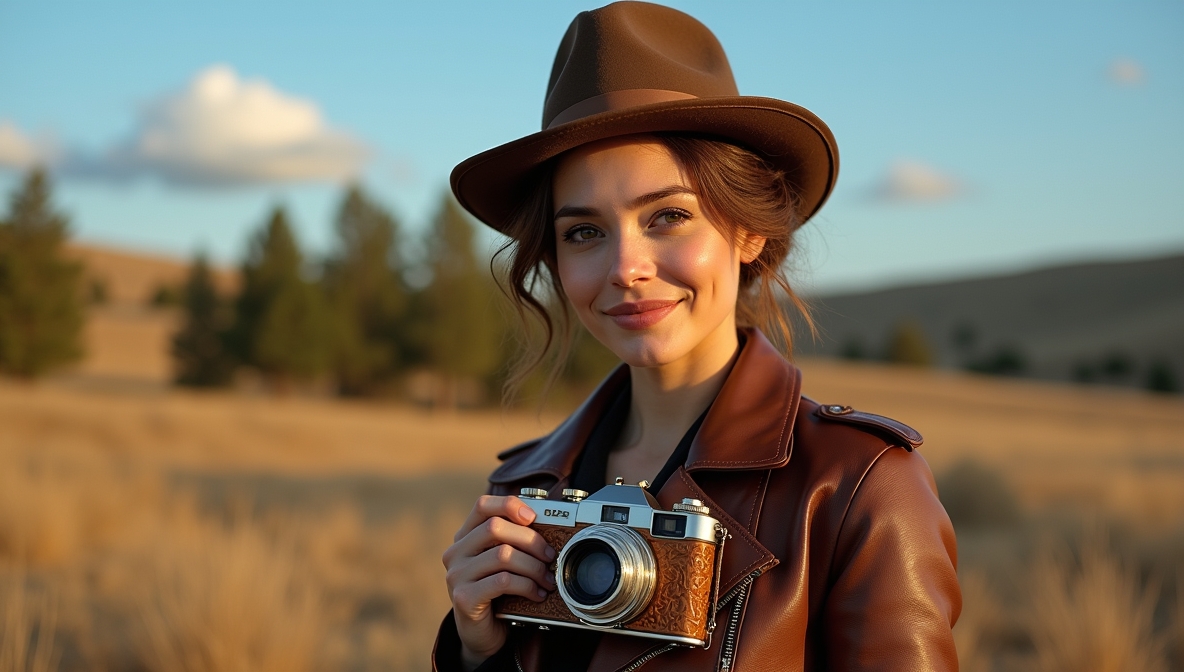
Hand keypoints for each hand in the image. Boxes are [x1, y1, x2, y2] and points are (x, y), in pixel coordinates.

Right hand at [443, 495, 556, 668]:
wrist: (480, 634)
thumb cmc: (496, 594)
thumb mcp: (501, 563)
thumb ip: (511, 542)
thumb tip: (543, 525)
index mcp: (464, 538)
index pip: (482, 506)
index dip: (509, 505)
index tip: (533, 517)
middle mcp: (455, 553)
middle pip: (495, 528)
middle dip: (530, 540)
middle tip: (550, 555)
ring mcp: (456, 575)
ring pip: (502, 554)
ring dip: (533, 566)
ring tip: (547, 579)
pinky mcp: (464, 597)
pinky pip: (502, 581)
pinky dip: (527, 585)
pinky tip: (537, 593)